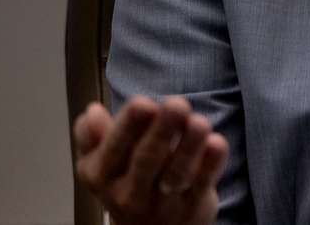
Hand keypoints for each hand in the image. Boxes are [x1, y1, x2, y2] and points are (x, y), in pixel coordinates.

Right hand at [73, 95, 228, 224]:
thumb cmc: (126, 184)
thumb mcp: (100, 165)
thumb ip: (93, 138)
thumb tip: (92, 112)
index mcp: (101, 175)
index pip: (113, 149)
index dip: (128, 126)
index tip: (144, 103)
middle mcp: (128, 193)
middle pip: (146, 160)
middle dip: (162, 131)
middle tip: (176, 104)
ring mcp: (162, 203)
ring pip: (177, 173)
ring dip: (190, 146)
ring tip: (199, 122)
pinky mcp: (192, 207)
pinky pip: (203, 183)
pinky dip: (211, 163)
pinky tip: (217, 143)